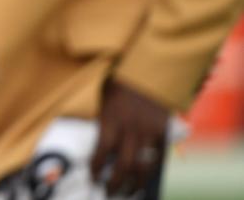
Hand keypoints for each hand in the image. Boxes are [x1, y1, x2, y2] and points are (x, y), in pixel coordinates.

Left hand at [90, 78, 168, 195]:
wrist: (150, 69)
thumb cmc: (121, 80)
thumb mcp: (104, 95)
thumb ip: (102, 117)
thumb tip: (93, 136)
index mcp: (110, 118)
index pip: (101, 151)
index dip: (96, 167)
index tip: (93, 177)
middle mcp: (130, 128)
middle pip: (122, 164)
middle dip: (115, 182)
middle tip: (109, 192)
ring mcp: (149, 131)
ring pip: (143, 165)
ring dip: (135, 182)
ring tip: (129, 191)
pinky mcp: (164, 131)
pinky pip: (159, 156)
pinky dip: (153, 169)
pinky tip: (146, 178)